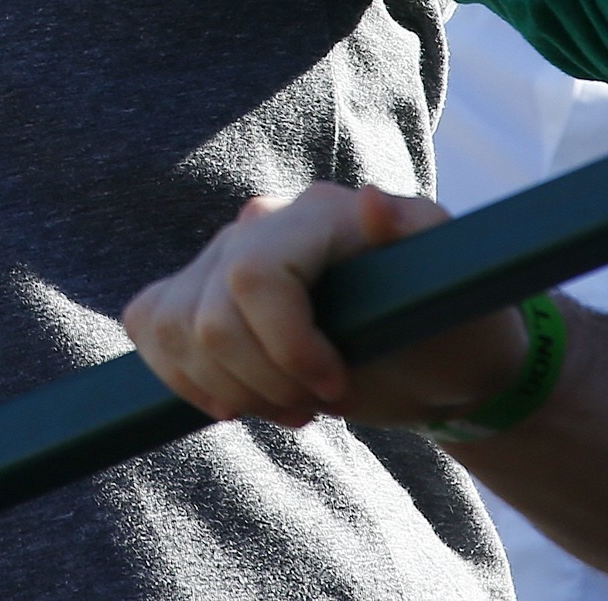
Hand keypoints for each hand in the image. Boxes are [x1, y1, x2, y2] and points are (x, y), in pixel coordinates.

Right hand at [124, 183, 526, 430]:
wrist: (435, 358)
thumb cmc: (457, 325)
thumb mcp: (459, 289)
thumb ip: (419, 237)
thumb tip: (370, 202)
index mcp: (317, 215)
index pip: (252, 277)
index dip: (283, 347)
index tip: (334, 387)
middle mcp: (257, 223)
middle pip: (208, 320)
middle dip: (262, 382)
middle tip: (317, 405)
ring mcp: (220, 256)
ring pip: (170, 328)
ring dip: (227, 388)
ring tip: (286, 404)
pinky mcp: (197, 291)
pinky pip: (148, 325)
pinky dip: (181, 374)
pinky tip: (235, 396)